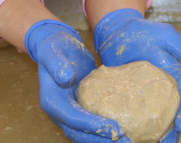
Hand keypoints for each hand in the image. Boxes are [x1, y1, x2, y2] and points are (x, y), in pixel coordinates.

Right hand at [25, 19, 130, 142]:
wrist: (56, 47)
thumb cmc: (55, 48)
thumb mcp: (53, 52)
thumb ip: (57, 64)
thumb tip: (66, 78)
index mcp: (52, 102)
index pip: (74, 119)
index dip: (92, 126)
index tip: (113, 128)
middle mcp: (60, 112)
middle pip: (80, 133)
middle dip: (101, 139)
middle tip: (126, 141)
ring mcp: (70, 112)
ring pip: (86, 133)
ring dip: (104, 138)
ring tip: (128, 140)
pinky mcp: (80, 108)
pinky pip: (92, 123)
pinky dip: (105, 129)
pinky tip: (124, 129)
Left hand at [94, 9, 180, 136]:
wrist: (115, 31)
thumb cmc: (143, 31)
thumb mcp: (166, 36)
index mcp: (171, 76)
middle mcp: (158, 88)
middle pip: (168, 112)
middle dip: (170, 130)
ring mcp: (141, 93)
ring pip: (151, 116)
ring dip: (154, 132)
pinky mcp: (124, 95)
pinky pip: (130, 112)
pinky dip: (133, 125)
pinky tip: (131, 135)